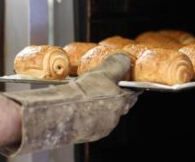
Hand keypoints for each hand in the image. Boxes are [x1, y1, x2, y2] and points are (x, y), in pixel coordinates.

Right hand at [0, 53, 138, 156]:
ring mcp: (102, 128)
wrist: (61, 112)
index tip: (124, 81)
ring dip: (100, 107)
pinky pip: (92, 124)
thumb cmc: (83, 92)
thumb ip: (117, 64)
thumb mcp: (102, 71)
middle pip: (119, 105)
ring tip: (86, 97)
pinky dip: (88, 117)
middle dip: (113, 96)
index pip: (132, 93)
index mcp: (121, 101)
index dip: (128, 86)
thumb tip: (125, 59)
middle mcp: (115, 117)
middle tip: (101, 87)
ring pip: (105, 115)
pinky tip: (78, 108)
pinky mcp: (89, 135)